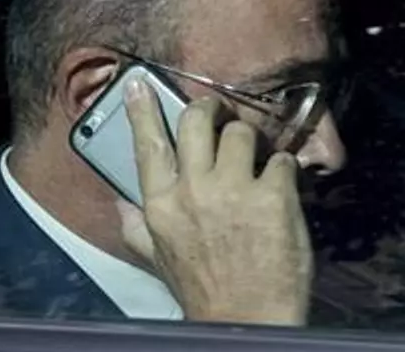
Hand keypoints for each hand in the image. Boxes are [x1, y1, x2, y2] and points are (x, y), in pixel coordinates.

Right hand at [117, 79, 312, 325]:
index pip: (147, 144)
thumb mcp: (159, 259)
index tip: (139, 83)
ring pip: (242, 132)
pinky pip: (281, 160)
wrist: (247, 320)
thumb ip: (137, 228)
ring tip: (256, 161)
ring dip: (252, 142)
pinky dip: (285, 170)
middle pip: (196, 120)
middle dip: (210, 110)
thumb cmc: (203, 292)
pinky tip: (282, 188)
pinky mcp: (274, 197)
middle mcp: (193, 190)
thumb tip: (120, 204)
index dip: (143, 110)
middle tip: (219, 114)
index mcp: (161, 204)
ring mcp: (234, 191)